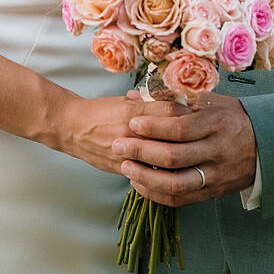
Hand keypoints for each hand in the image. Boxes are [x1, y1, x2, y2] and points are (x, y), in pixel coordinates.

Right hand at [46, 92, 185, 175]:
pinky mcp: (123, 168)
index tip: (198, 110)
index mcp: (134, 111)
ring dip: (179, 155)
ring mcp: (127, 152)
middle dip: (189, 134)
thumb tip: (179, 104)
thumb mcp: (127, 101)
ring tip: (192, 152)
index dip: (188, 110)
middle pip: (171, 134)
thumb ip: (152, 103)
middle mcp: (132, 131)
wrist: (72, 128)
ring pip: (163, 157)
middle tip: (202, 133)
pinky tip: (173, 168)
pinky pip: (150, 172)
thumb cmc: (101, 111)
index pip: (171, 110)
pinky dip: (163, 170)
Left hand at [111, 93, 256, 205]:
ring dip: (146, 177)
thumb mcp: (213, 102)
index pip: (180, 128)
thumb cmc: (234, 119)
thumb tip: (137, 95)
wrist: (268, 147)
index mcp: (217, 124)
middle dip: (141, 151)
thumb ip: (176, 99)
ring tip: (125, 166)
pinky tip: (140, 184)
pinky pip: (180, 199)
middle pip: (174, 157)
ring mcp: (215, 175)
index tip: (132, 122)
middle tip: (118, 144)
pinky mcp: (212, 193)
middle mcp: (217, 151)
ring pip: (175, 184)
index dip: (153, 127)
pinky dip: (156, 194)